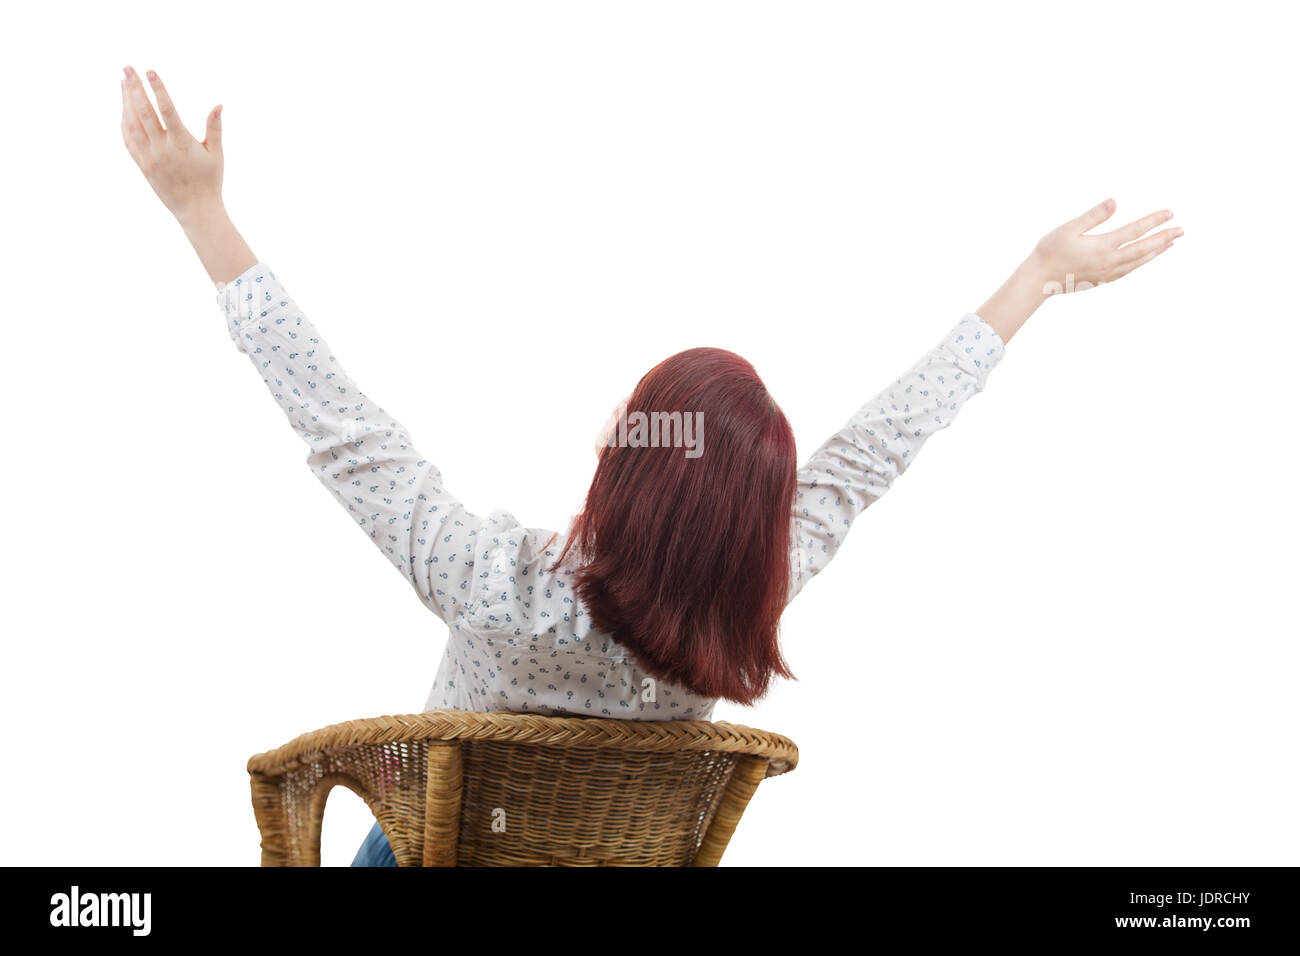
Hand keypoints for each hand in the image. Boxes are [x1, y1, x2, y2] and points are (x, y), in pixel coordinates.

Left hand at [119, 65, 256, 283]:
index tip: (150, 71)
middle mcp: (162, 149)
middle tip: (127, 68)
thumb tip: (218, 105)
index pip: (166, 110)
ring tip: (124, 83)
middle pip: (143, 112)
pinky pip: (128, 139)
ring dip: (126, 102)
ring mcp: (149, 157)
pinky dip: (124, 121)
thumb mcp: (216, 154)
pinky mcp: (142, 165)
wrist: (196, 210)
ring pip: (131, 124)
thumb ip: (215, 128)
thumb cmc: (210, 181)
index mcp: (182, 144)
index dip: (157, 89)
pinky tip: (124, 108)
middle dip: (134, 88)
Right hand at [1029, 198, 1181, 294]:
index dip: (1154, 221)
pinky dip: (1141, 262)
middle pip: (1143, 248)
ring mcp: (1107, 273)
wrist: (1039, 280)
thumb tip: (1114, 202)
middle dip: (1164, 238)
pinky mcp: (1102, 280)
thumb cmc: (1050, 251)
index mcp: (1103, 247)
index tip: (1170, 213)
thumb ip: (1093, 216)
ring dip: (1155, 251)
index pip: (1135, 231)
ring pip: (1138, 261)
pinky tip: (1144, 258)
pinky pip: (1128, 270)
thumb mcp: (1069, 229)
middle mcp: (1110, 262)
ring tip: (1169, 244)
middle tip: (1181, 230)